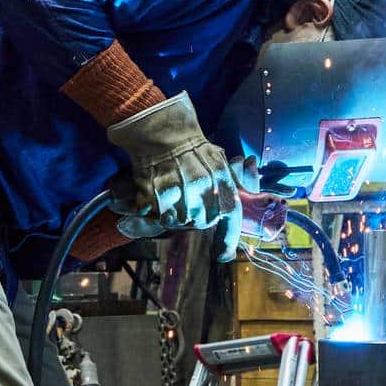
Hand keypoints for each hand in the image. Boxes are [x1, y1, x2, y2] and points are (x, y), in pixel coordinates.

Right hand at [107, 93, 240, 238]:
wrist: (162, 130)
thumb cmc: (190, 146)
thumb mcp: (218, 160)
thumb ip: (228, 184)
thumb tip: (231, 208)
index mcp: (221, 179)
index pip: (230, 215)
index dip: (227, 239)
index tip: (222, 254)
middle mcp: (202, 188)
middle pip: (201, 222)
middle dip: (195, 218)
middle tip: (186, 202)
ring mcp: (179, 192)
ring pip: (178, 221)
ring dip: (174, 215)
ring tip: (170, 197)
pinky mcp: (156, 194)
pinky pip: (157, 215)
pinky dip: (154, 211)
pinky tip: (155, 197)